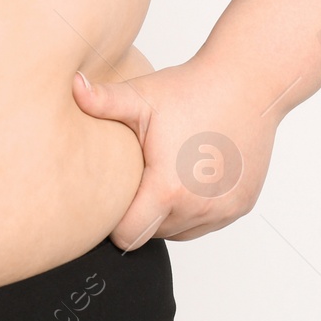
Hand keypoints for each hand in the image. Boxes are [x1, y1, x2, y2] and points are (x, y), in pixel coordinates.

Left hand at [73, 58, 277, 248]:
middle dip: (142, 212)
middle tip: (143, 174)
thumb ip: (101, 101)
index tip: (115, 194)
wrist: (250, 82)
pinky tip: (194, 173)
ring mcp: (223, 209)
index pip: (127, 237)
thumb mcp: (142, 96)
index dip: (115, 221)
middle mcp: (199, 207)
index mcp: (168, 189)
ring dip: (169, 213)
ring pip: (180, 231)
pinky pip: (207, 222)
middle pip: (153, 234)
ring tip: (169, 172)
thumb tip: (70, 86)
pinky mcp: (241, 205)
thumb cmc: (193, 88)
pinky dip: (196, 207)